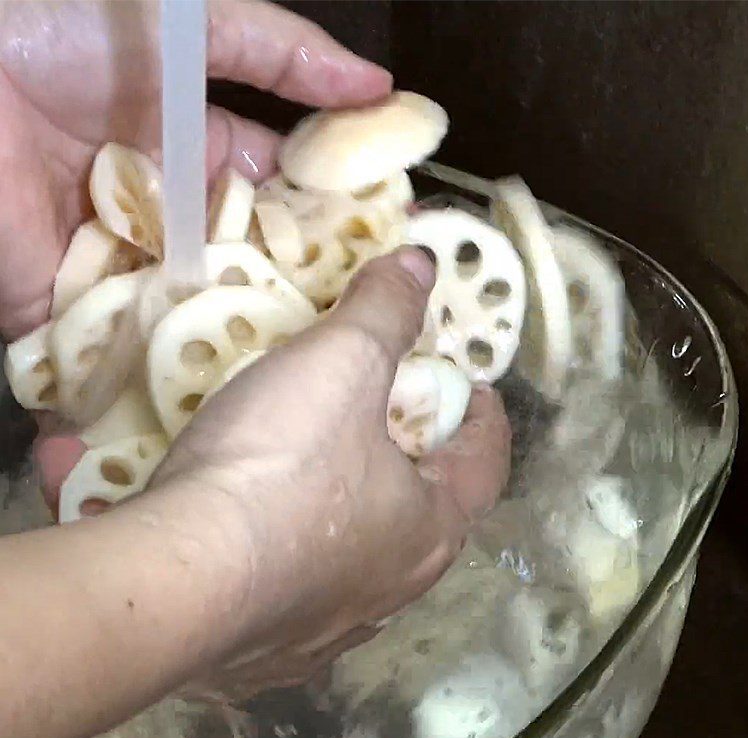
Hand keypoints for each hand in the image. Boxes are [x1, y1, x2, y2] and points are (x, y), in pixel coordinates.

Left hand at [0, 0, 390, 339]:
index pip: (278, 199)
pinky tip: (245, 391)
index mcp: (197, 157)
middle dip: (300, 291)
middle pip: (249, 265)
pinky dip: (181, 365)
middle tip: (363, 323)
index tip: (385, 249)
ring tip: (319, 367)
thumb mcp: (186, 26)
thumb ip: (279, 52)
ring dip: (251, 335)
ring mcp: (130, 267)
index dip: (328, 221)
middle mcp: (173, 219)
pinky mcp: (82, 309)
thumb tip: (382, 90)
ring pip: (206, 313)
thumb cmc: (61, 37)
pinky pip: (141, 345)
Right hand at [145, 248, 509, 696]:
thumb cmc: (281, 467)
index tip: (472, 389)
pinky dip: (294, 553)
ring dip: (357, 512)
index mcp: (431, 528)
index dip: (485, 419)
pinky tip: (263, 533)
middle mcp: (394, 589)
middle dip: (419, 464)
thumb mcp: (341, 365)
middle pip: (427, 512)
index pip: (485, 463)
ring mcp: (330, 630)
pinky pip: (295, 589)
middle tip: (396, 420)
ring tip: (329, 469)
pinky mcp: (270, 652)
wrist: (175, 581)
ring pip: (361, 558)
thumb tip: (421, 264)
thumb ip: (384, 312)